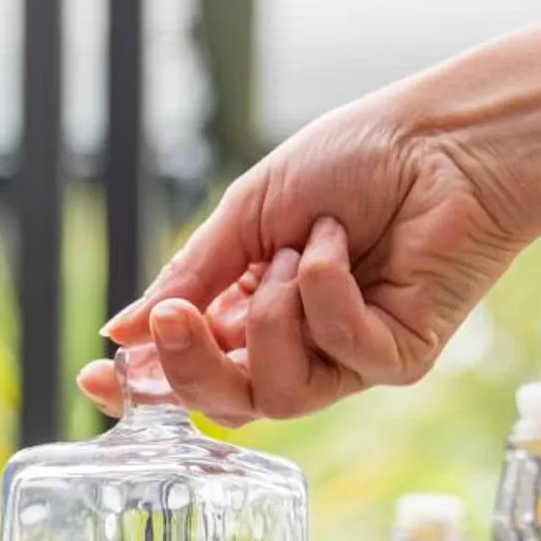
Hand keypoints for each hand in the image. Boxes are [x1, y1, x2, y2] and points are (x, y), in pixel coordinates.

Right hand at [77, 87, 531, 423]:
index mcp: (252, 308)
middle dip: (191, 367)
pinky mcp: (399, 359)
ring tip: (298, 249)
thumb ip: (191, 275)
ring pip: (279, 395)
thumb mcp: (249, 212)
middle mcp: (298, 343)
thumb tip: (122, 332)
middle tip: (175, 319)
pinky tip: (342, 244)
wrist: (442, 138)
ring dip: (274, 316)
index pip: (189, 368)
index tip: (98, 375)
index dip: (143, 383)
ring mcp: (349, 358)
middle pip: (227, 402)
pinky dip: (328, 294)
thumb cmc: (356, 159)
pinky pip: (340, 354)